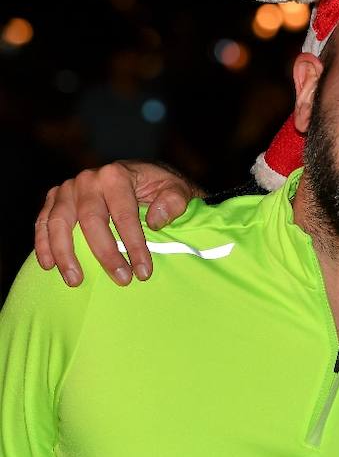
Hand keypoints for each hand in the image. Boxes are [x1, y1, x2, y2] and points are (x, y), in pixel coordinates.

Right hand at [35, 160, 198, 286]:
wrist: (140, 177)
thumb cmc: (160, 188)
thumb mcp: (178, 189)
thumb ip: (173, 202)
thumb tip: (154, 221)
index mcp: (116, 175)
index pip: (124, 214)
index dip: (134, 244)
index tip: (143, 271)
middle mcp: (88, 179)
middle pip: (90, 220)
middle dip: (105, 253)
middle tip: (121, 280)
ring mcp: (68, 188)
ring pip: (58, 222)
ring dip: (65, 254)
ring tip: (75, 280)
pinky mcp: (56, 199)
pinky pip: (43, 222)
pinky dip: (43, 244)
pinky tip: (48, 266)